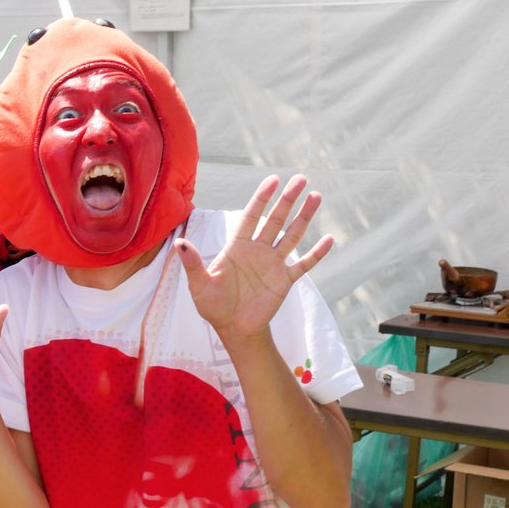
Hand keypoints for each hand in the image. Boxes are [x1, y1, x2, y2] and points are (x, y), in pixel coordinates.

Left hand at [175, 175, 332, 340]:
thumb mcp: (199, 284)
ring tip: (316, 196)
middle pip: (275, 220)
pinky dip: (316, 253)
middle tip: (301, 179)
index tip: (273, 180)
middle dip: (287, 200)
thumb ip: (192, 264)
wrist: (233, 328)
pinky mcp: (284, 280)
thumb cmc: (213, 305)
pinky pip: (303, 264)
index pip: (250, 216)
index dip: (261, 198)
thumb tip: (179, 243)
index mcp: (237, 247)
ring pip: (292, 235)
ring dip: (304, 217)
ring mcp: (273, 264)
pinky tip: (329, 239)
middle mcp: (257, 251)